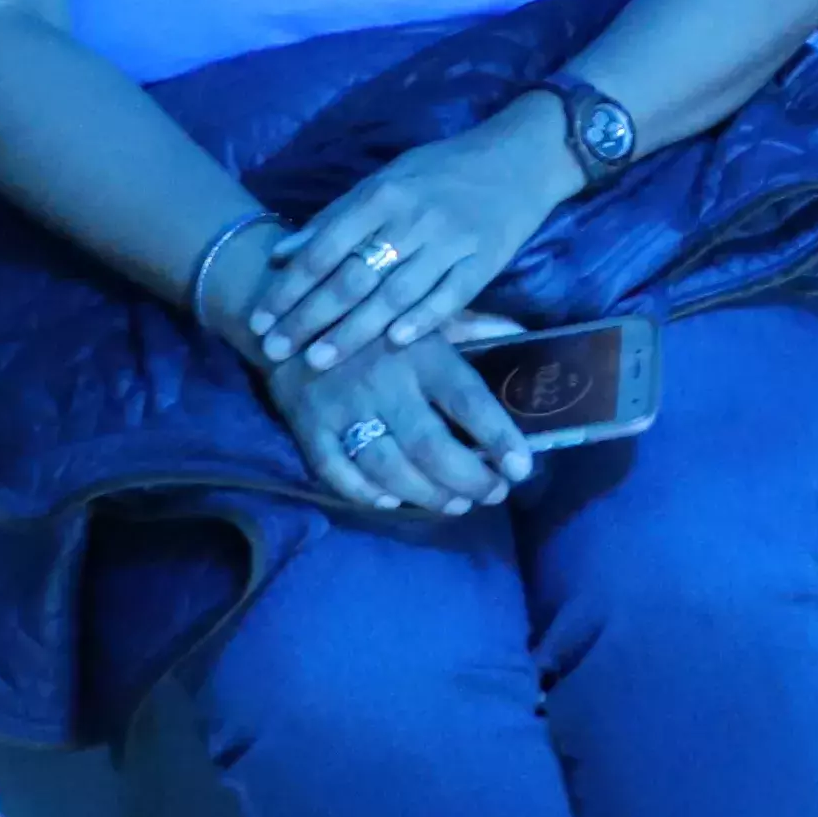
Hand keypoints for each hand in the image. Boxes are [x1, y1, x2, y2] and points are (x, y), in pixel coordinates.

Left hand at [246, 111, 576, 369]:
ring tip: (318, 361)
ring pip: (395, 294)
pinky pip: (449, 296)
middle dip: (309, 317)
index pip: (324, 248)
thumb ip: (335, 217)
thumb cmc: (442, 170)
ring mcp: (452, 241)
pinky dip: (421, 320)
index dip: (289, 287)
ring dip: (353, 331)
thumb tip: (282, 254)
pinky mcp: (485, 261)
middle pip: (353, 277)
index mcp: (383, 195)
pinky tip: (394, 344)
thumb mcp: (385, 180)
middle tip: (276, 351)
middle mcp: (413, 219)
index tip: (260, 319)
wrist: (519, 157)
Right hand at [267, 328, 526, 518]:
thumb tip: (524, 336)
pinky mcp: (308, 426)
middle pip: (431, 446)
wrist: (292, 311)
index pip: (469, 400)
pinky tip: (391, 502)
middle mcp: (385, 384)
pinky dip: (364, 492)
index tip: (522, 468)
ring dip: (426, 494)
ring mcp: (343, 408)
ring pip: (388, 466)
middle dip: (468, 479)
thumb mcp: (427, 313)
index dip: (498, 437)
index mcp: (422, 354)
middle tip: (494, 494)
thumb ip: (475, 326)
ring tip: (457, 505)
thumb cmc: (375, 318)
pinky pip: (336, 470)